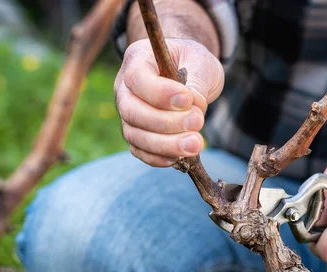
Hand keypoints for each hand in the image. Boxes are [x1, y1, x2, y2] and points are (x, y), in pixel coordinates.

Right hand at [114, 38, 223, 166]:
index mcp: (137, 60)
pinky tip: (180, 157)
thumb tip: (192, 108)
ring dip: (165, 145)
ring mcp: (128, 114)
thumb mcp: (201, 62)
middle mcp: (125, 88)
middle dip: (166, 123)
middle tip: (198, 122)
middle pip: (132, 111)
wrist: (188, 70)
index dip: (160, 93)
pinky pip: (140, 151)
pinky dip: (158, 157)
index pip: (137, 78)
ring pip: (135, 135)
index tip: (188, 100)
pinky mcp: (136, 134)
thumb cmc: (192, 61)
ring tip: (196, 144)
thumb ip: (196, 83)